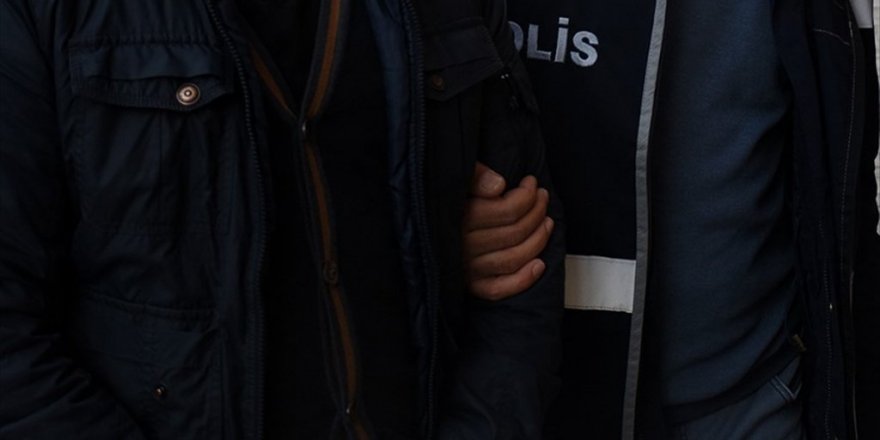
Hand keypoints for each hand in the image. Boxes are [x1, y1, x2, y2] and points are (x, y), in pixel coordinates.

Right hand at [463, 162, 553, 300]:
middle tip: (542, 198)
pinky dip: (524, 279)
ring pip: (514, 258)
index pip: (507, 210)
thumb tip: (498, 185)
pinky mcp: (473, 286)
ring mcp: (468, 269)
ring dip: (538, 240)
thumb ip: (475, 176)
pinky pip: (500, 289)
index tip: (531, 184)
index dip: (527, 195)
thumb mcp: (458, 179)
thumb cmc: (451, 203)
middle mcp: (464, 246)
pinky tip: (539, 264)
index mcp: (460, 218)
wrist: (427, 232)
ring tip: (547, 223)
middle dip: (537, 212)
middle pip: (515, 232)